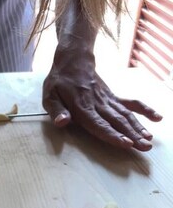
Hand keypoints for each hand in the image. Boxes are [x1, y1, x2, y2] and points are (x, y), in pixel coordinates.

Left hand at [42, 52, 161, 150]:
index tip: (126, 144)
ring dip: (138, 128)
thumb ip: (56, 111)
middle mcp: (98, 104)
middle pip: (117, 121)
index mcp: (81, 106)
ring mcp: (108, 100)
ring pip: (126, 115)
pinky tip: (157, 118)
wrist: (73, 60)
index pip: (98, 124)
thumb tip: (62, 122)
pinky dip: (145, 110)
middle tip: (144, 147)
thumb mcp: (49, 96)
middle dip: (131, 135)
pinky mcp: (114, 97)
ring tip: (149, 141)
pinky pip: (131, 103)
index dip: (112, 135)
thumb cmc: (59, 82)